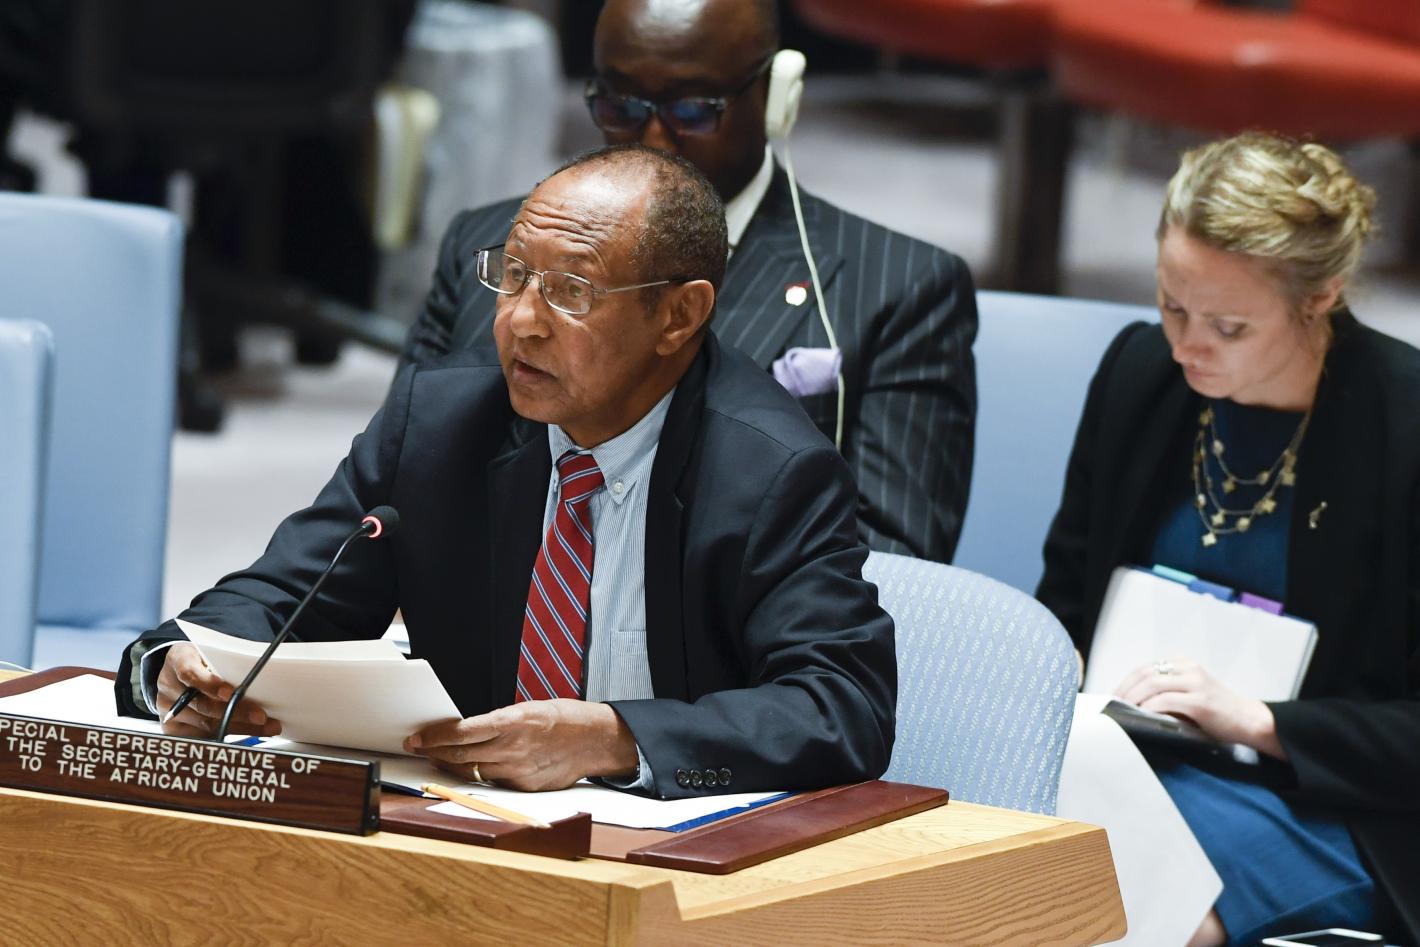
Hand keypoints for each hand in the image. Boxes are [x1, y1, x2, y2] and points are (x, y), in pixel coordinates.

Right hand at [155, 643, 281, 738]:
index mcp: (178, 660)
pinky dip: (229, 736)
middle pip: (203, 705)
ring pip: (206, 725)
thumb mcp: (210, 651)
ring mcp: (169, 710)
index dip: (210, 684)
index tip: (230, 692)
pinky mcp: (173, 728)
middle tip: (260, 716)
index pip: (190, 673)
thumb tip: (256, 677)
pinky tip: (250, 734)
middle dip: (235, 712)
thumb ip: (225, 662)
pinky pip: (203, 736)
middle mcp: (169, 686)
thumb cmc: (202, 659)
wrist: (177, 671)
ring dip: (240, 727)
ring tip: (266, 727)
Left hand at [404, 699, 637, 791]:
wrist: (595, 740)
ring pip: (473, 771)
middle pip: (461, 755)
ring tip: (439, 757)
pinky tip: (474, 766)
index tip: (417, 737)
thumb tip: (468, 731)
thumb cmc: (564, 718)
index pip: (462, 732)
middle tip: (418, 747)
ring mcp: (518, 771)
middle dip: (434, 752)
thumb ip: (498, 723)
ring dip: (453, 765)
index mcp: (513, 722)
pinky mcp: (524, 786)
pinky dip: (481, 773)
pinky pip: (494, 781)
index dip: (435, 737)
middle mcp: (513, 748)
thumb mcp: (528, 709)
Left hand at [1115, 656, 1284, 759]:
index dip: (1126, 681)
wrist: (1248, 720)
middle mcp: (1189, 668)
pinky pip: (1166, 700)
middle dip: (1125, 689)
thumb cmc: (1216, 711)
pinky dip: (1150, 706)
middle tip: (1114, 704)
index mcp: (1184, 664)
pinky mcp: (1200, 701)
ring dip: (1133, 697)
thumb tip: (1132, 702)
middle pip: (1145, 673)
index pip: (1145, 668)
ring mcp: (1196, 683)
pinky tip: (1142, 713)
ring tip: (1124, 709)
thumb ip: (1166, 691)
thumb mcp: (1189, 693)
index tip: (1114, 695)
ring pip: (1153, 684)